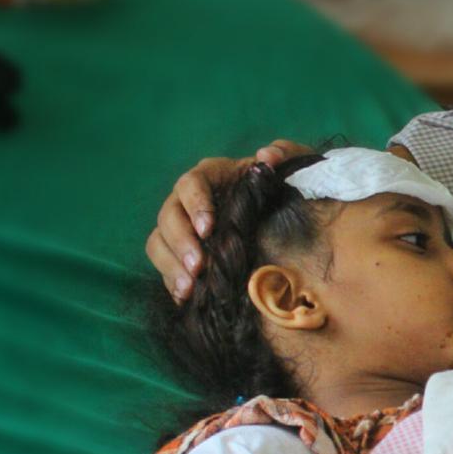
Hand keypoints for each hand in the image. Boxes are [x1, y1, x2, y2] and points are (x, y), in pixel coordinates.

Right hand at [146, 139, 311, 301]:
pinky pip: (165, 265)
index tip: (208, 228)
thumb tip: (268, 155)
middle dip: (180, 242)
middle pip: (168, 216)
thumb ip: (286, 154)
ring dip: (170, 265)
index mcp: (211, 176)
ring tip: (189, 287)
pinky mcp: (183, 253)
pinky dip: (171, 281)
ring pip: (159, 242)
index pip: (191, 184)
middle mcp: (189, 201)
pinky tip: (185, 298)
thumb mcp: (293, 167)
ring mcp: (183, 228)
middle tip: (198, 266)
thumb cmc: (285, 188)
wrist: (288, 217)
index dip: (195, 205)